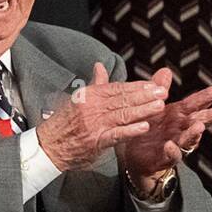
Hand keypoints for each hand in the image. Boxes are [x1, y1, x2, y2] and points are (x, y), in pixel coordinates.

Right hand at [37, 62, 167, 171]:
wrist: (48, 145)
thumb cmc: (63, 122)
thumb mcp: (76, 99)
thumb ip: (95, 84)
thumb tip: (100, 66)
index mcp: (88, 95)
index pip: (117, 88)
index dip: (136, 86)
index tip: (153, 85)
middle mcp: (91, 107)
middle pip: (122, 100)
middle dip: (144, 96)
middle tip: (163, 92)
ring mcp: (94, 124)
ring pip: (122, 115)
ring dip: (142, 110)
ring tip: (159, 106)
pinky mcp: (96, 141)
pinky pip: (116, 134)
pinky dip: (130, 131)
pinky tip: (144, 127)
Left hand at [116, 67, 211, 179]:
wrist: (135, 157)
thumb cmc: (149, 129)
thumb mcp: (152, 108)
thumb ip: (159, 90)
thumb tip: (166, 70)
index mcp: (178, 116)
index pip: (193, 105)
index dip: (204, 98)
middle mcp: (180, 130)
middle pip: (197, 122)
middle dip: (208, 117)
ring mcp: (175, 145)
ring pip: (188, 140)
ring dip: (194, 134)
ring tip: (199, 127)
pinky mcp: (165, 158)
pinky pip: (170, 156)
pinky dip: (172, 151)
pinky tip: (170, 145)